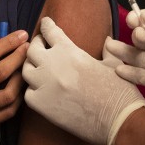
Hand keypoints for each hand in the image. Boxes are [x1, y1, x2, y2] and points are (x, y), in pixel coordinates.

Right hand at [0, 29, 28, 139]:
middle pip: (0, 73)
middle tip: (27, 47)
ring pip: (8, 94)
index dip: (7, 43)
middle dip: (17, 56)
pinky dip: (18, 97)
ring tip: (25, 67)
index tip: (20, 35)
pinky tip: (20, 86)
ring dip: (21, 78)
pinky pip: (8, 112)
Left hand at [23, 17, 144, 144]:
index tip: (45, 24)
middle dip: (36, 45)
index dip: (46, 26)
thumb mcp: (113, 64)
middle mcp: (53, 65)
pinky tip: (40, 91)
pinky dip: (33, 91)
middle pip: (32, 49)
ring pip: (25, 70)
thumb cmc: (119, 91)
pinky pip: (28, 94)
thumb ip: (107, 49)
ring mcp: (46, 86)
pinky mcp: (42, 106)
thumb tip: (107, 40)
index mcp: (70, 51)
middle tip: (40, 46)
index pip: (50, 31)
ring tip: (38, 68)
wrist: (119, 120)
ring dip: (31, 68)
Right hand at [110, 6, 144, 97]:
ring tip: (111, 50)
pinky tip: (121, 70)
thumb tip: (144, 16)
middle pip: (140, 42)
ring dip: (125, 55)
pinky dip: (134, 75)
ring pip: (140, 60)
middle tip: (133, 36)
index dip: (138, 21)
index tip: (134, 20)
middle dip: (133, 38)